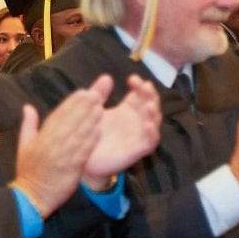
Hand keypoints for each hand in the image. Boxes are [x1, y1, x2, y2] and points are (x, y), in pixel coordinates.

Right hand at [13, 94, 102, 217]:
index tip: (83, 92)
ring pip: (76, 134)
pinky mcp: (70, 168)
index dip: (71, 104)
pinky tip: (99, 130)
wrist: (31, 197)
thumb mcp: (24, 146)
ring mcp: (60, 156)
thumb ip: (28, 125)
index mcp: (40, 137)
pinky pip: (82, 152)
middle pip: (68, 122)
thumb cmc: (29, 171)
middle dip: (82, 107)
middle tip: (96, 94)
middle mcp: (50, 144)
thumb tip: (28, 106)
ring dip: (89, 120)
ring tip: (101, 108)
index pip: (57, 116)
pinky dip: (90, 140)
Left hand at [81, 74, 161, 189]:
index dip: (140, 86)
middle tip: (144, 87)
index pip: (141, 95)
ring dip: (153, 113)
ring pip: (154, 122)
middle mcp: (136, 122)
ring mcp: (138, 136)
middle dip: (150, 96)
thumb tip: (106, 77)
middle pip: (151, 105)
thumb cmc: (90, 134)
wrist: (84, 160)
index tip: (132, 79)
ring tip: (148, 105)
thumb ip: (99, 94)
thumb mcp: (93, 110)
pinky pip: (150, 142)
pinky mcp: (137, 151)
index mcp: (128, 110)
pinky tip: (148, 125)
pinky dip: (152, 133)